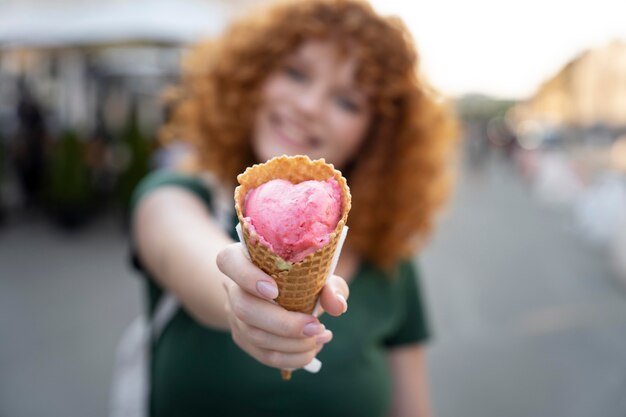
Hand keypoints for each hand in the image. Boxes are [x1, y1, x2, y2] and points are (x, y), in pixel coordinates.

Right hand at [217, 243, 348, 369]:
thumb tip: (337, 305)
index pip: (228, 262)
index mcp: (243, 258)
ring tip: (320, 337)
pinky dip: (291, 357)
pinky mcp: (243, 337)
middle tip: (315, 326)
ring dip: (292, 343)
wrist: (279, 294)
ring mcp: (234, 314)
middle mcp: (233, 286)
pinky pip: (263, 354)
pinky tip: (311, 350)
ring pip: (253, 335)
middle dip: (283, 323)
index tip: (274, 290)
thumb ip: (330, 285)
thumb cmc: (299, 277)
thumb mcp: (318, 273)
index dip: (247, 276)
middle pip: (243, 307)